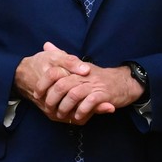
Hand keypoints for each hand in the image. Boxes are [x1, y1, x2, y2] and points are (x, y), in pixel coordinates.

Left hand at [14, 42, 143, 123]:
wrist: (124, 82)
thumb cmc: (99, 77)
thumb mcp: (80, 65)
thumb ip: (63, 57)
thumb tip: (46, 44)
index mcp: (77, 68)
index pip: (55, 73)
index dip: (44, 85)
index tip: (37, 94)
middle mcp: (84, 75)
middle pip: (62, 85)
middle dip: (52, 100)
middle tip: (48, 109)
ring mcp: (94, 85)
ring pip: (74, 95)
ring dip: (65, 108)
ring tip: (63, 115)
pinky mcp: (104, 94)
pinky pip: (89, 103)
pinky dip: (81, 111)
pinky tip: (78, 116)